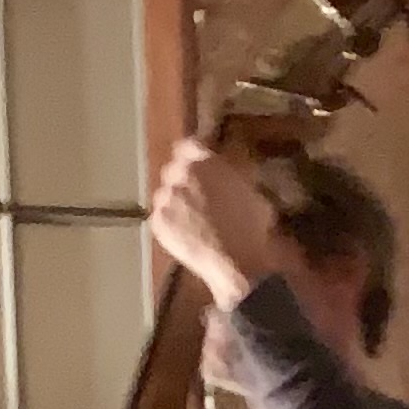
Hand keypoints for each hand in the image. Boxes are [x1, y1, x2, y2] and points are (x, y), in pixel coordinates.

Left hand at [149, 137, 283, 307]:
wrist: (236, 262)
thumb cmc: (252, 226)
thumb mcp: (250, 188)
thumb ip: (230, 173)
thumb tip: (224, 170)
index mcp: (203, 161)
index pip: (188, 145)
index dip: (194, 156)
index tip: (199, 165)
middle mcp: (178, 174)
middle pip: (174, 169)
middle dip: (185, 180)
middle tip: (199, 197)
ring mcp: (165, 199)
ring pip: (166, 193)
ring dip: (176, 201)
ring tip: (194, 220)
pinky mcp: (157, 222)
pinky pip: (161, 215)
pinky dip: (171, 222)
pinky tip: (187, 233)